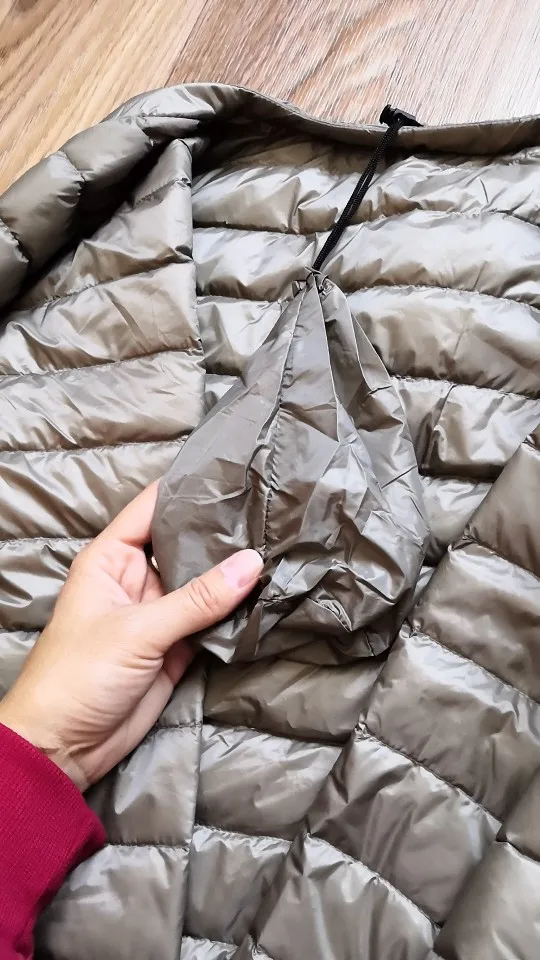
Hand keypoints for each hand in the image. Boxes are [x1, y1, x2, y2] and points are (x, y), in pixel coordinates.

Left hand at [0, 481, 261, 790]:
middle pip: (185, 544)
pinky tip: (269, 592)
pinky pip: (212, 620)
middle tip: (271, 508)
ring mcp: (159, 613)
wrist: (63, 747)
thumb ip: (197, 599)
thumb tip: (252, 562)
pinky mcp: (177, 647)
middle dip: (222, 532)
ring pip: (203, 583)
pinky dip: (236, 611)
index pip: (153, 508)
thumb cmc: (78, 676)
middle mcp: (137, 579)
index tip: (234, 471)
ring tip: (280, 543)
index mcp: (112, 558)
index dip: (189, 488)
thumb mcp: (137, 631)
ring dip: (234, 572)